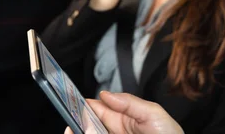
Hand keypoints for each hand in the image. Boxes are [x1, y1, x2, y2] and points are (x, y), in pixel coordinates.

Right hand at [64, 91, 183, 133]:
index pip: (96, 110)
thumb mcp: (152, 113)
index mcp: (122, 118)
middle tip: (73, 125)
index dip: (83, 107)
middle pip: (88, 126)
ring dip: (82, 131)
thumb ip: (129, 103)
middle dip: (78, 123)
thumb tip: (104, 94)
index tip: (71, 106)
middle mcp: (114, 131)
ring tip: (76, 130)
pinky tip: (85, 132)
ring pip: (90, 133)